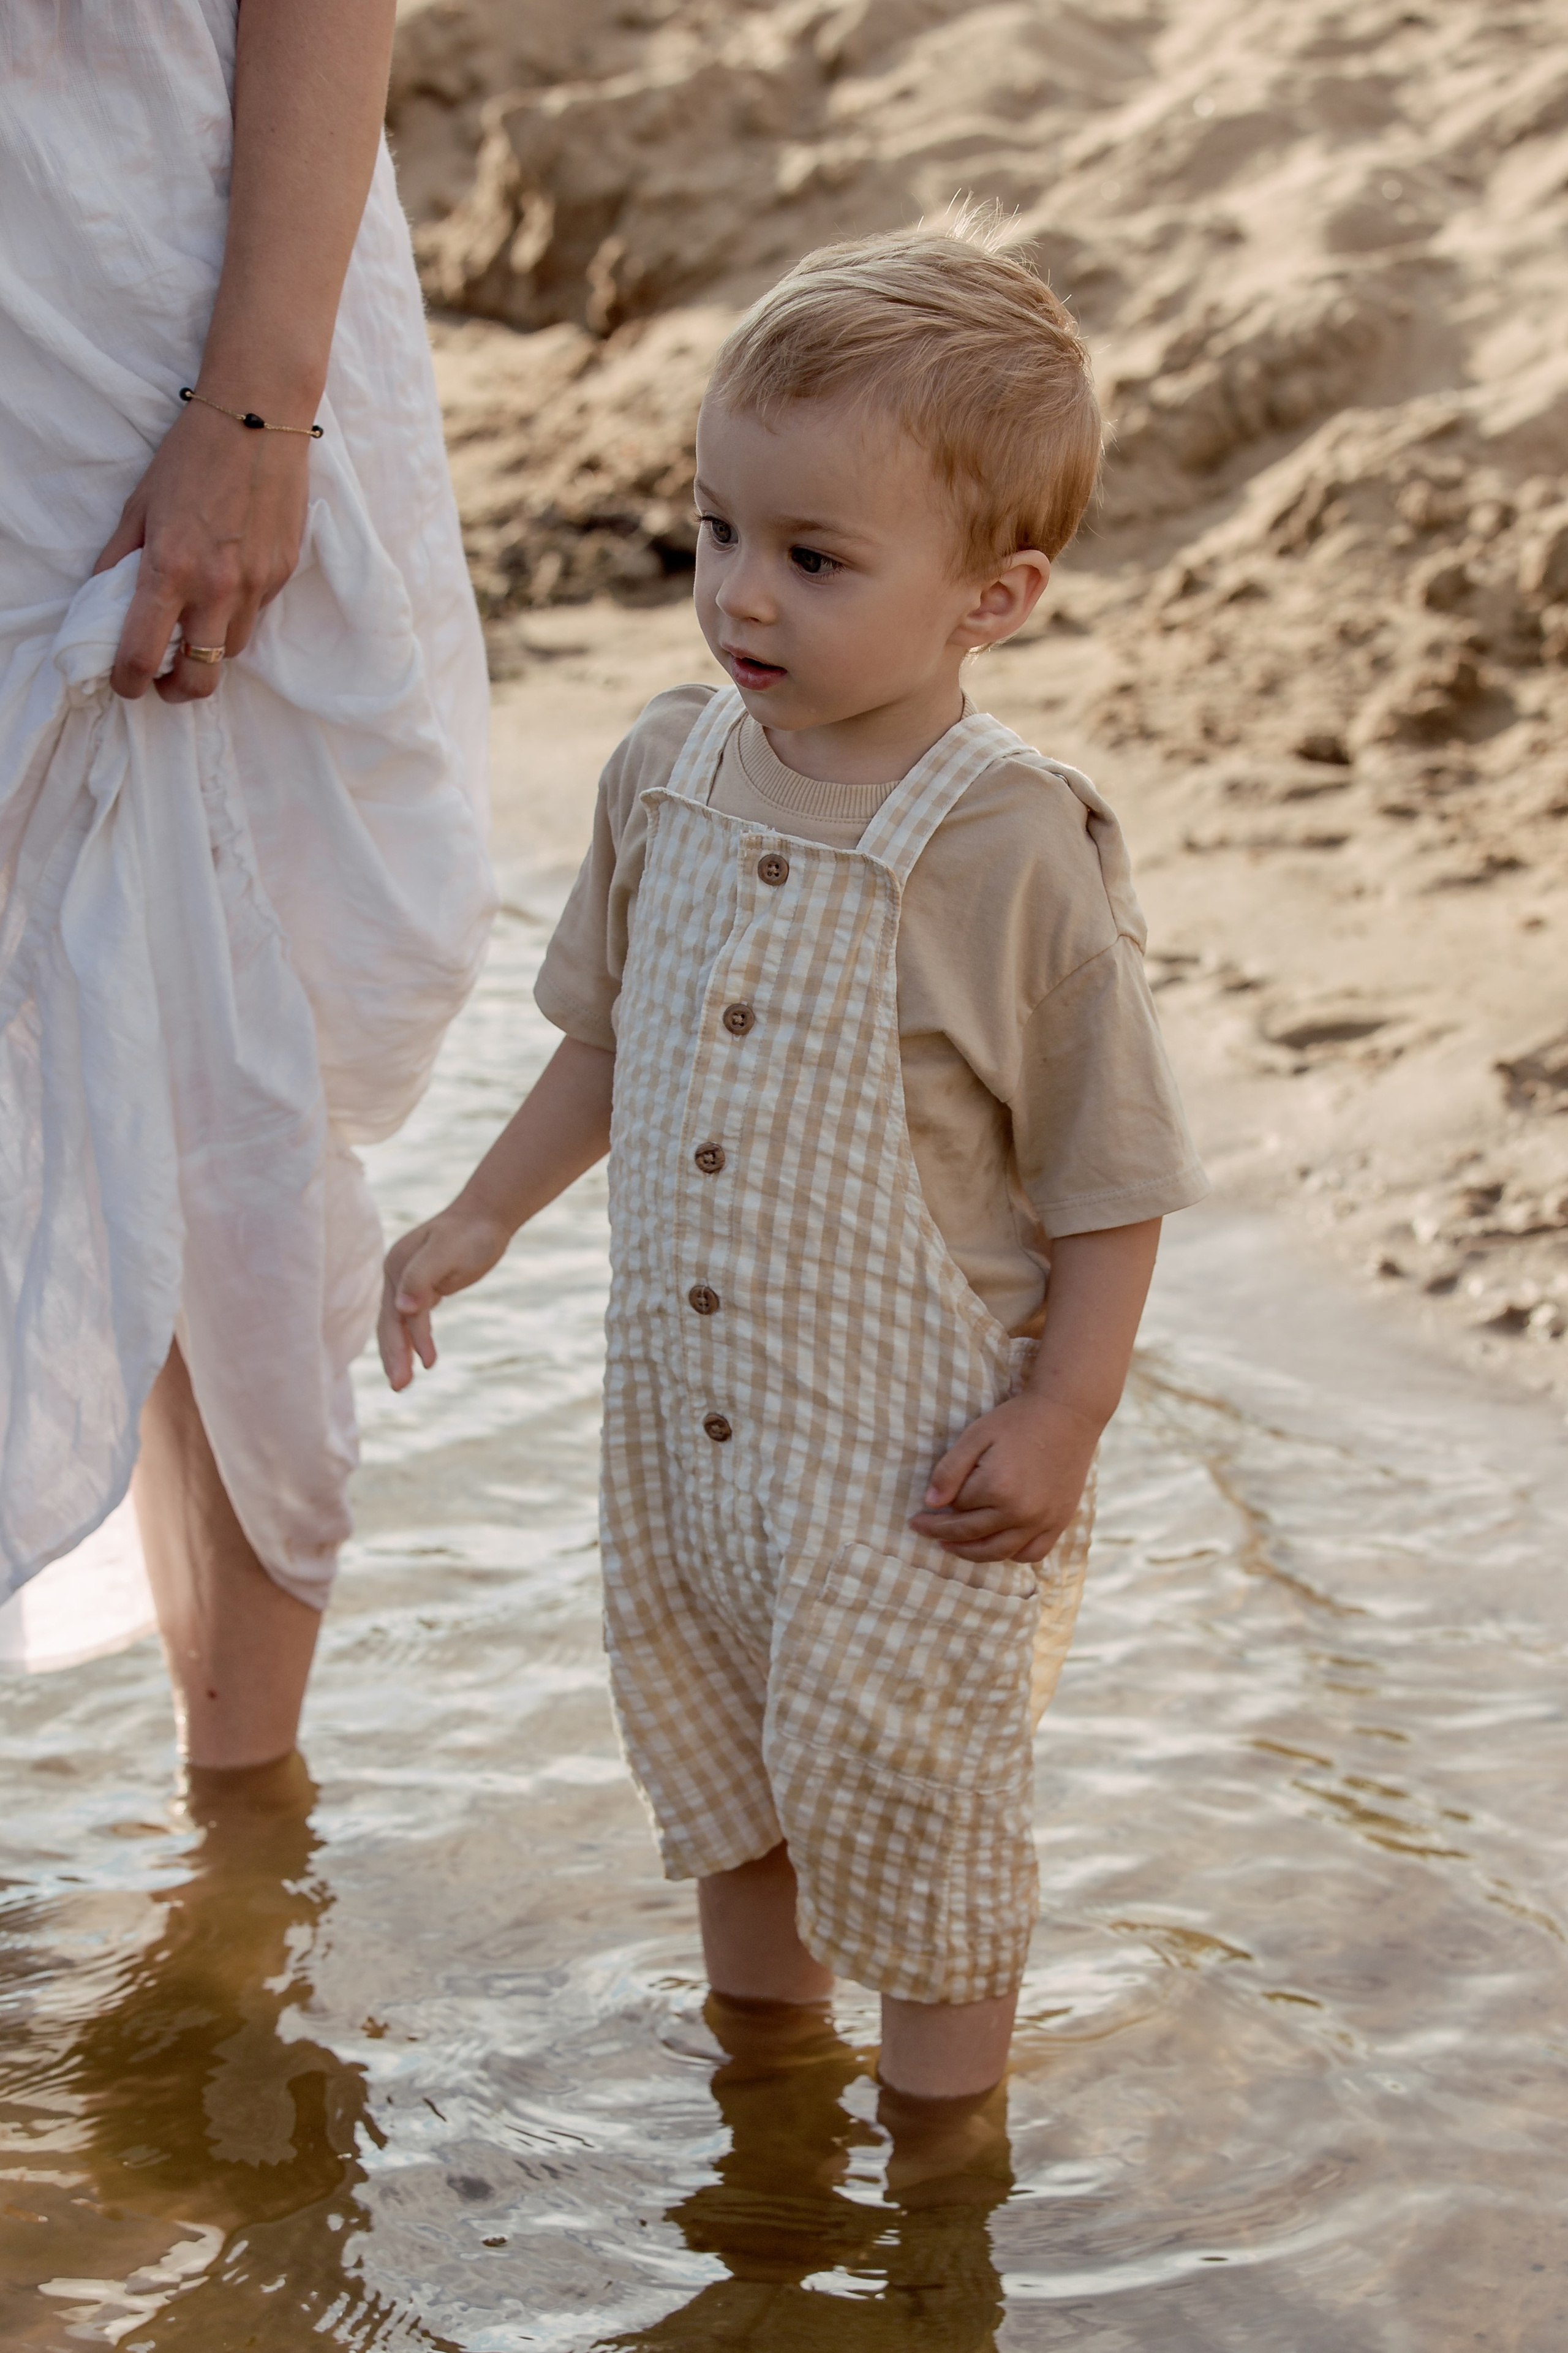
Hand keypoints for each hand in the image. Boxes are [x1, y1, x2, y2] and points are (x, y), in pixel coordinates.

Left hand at [92, 396, 311, 702]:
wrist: (258, 419)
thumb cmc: (192, 455)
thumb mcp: (139, 505)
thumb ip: (119, 558)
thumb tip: (104, 600)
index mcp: (171, 569)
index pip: (144, 655)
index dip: (129, 682)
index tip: (126, 682)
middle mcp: (217, 587)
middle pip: (202, 676)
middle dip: (179, 689)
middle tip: (165, 679)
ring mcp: (256, 583)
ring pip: (231, 649)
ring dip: (210, 649)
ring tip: (196, 625)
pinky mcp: (283, 573)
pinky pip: (257, 612)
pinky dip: (237, 611)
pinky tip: (228, 581)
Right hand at [378, 1205, 511, 1390]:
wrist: (487, 1215)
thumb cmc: (470, 1233)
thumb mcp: (447, 1253)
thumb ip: (421, 1278)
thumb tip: (400, 1308)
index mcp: (396, 1266)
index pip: (396, 1313)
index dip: (406, 1342)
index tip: (420, 1368)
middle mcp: (396, 1274)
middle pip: (391, 1323)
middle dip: (394, 1356)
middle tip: (399, 1388)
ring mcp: (408, 1281)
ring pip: (400, 1324)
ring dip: (402, 1353)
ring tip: (403, 1384)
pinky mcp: (424, 1287)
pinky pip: (414, 1319)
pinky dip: (416, 1339)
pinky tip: (420, 1357)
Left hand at [908, 1391, 1100, 1563]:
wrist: (1067, 1414)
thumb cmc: (1017, 1420)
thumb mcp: (975, 1435)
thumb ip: (950, 1470)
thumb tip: (931, 1504)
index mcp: (996, 1487)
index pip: (957, 1507)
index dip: (940, 1504)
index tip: (923, 1508)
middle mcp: (1019, 1511)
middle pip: (971, 1533)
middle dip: (941, 1533)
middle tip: (921, 1529)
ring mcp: (1041, 1520)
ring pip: (997, 1552)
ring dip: (969, 1553)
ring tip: (950, 1546)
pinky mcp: (1058, 1522)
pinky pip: (1031, 1554)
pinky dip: (1011, 1555)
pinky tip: (996, 1546)